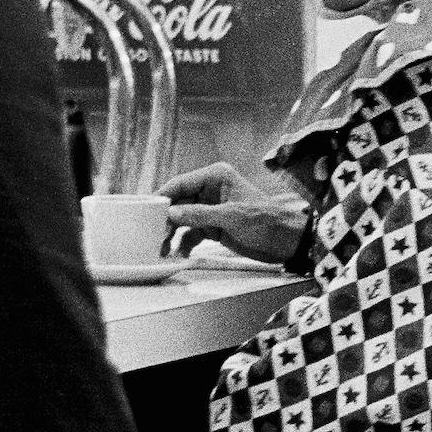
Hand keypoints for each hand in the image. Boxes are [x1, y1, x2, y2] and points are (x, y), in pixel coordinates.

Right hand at [162, 162, 306, 265]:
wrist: (286, 241)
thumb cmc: (266, 221)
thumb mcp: (231, 216)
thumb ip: (199, 214)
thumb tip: (171, 213)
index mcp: (216, 177)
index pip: (181, 183)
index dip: (163, 197)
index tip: (146, 211)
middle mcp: (211, 190)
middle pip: (178, 203)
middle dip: (165, 220)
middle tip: (153, 236)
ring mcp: (211, 209)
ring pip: (182, 220)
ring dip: (172, 234)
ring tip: (162, 250)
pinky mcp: (213, 226)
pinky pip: (192, 233)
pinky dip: (184, 243)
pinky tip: (180, 255)